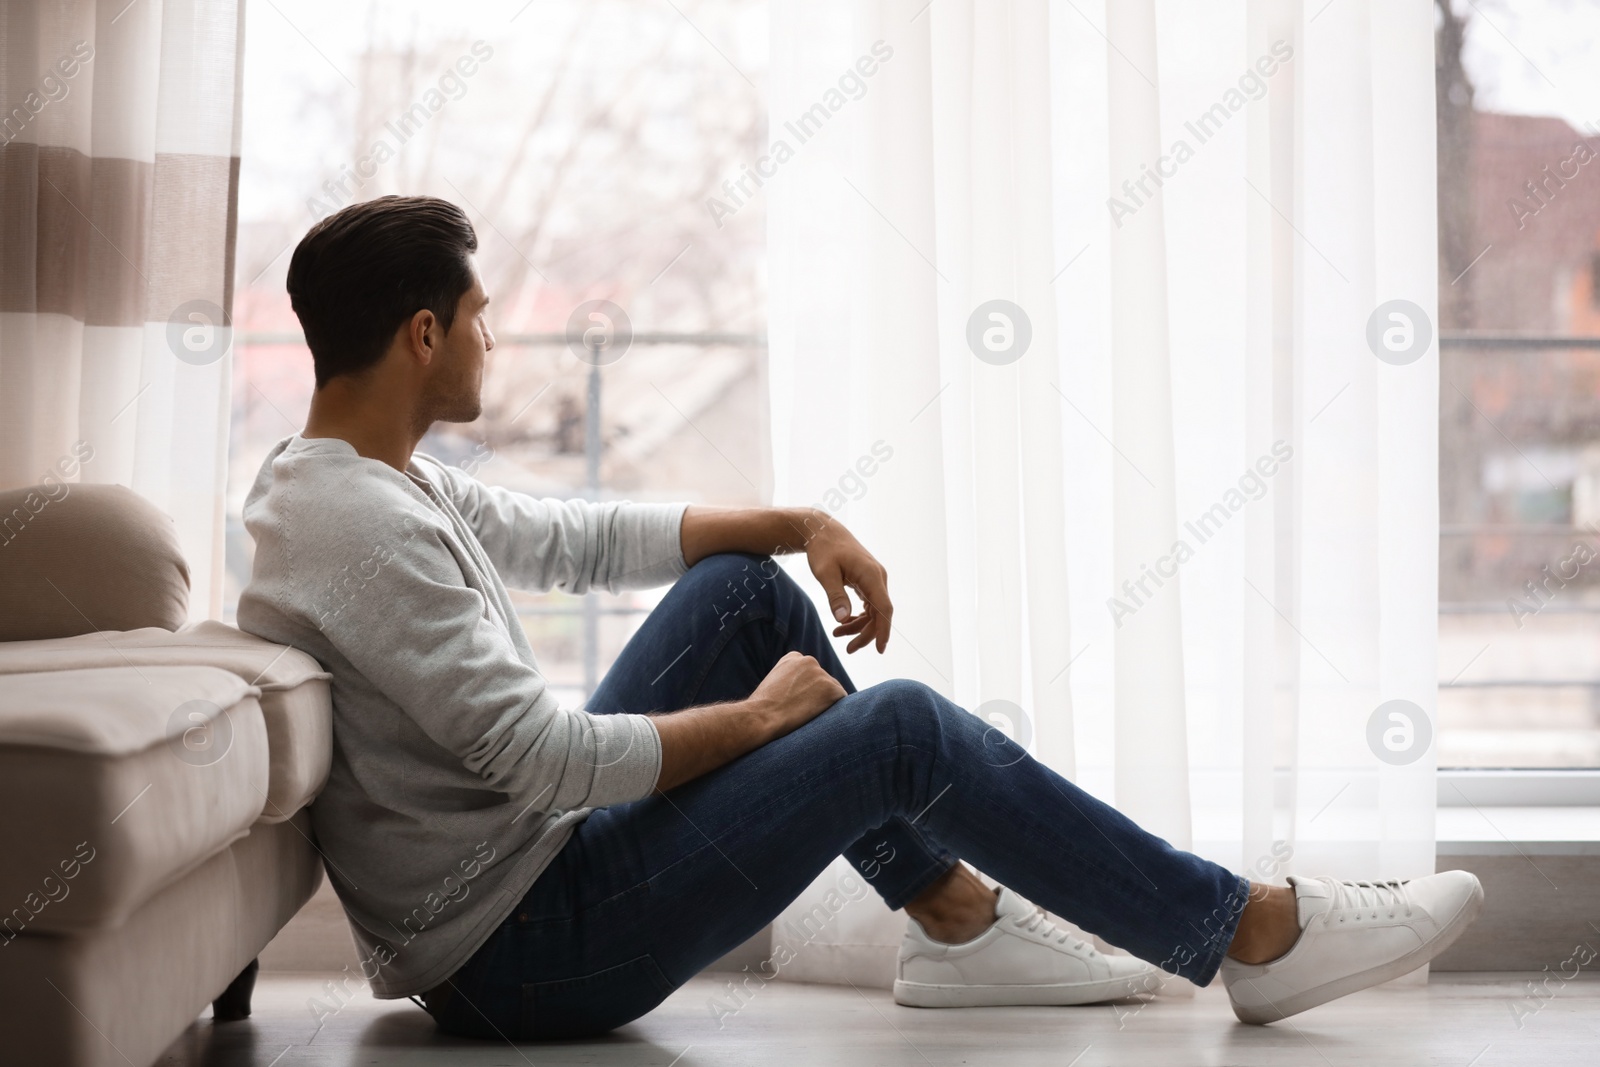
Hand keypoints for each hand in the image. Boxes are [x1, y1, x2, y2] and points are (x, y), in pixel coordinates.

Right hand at [749, 651, 847, 732]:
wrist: (762, 716)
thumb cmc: (762, 707)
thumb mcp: (773, 684)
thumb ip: (788, 679)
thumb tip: (801, 691)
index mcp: (793, 657)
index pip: (810, 673)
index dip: (805, 690)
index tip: (794, 701)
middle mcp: (809, 660)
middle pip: (823, 681)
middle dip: (817, 696)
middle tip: (800, 711)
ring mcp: (821, 673)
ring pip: (832, 691)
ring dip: (824, 703)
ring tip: (806, 715)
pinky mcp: (831, 688)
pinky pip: (842, 701)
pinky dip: (834, 710)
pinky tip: (818, 717)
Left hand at [804, 514, 892, 652]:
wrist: (822, 531)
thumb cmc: (823, 550)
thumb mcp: (825, 574)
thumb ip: (835, 596)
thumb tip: (842, 619)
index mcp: (871, 575)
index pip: (884, 608)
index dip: (883, 631)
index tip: (880, 650)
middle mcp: (878, 577)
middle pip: (879, 614)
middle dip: (865, 634)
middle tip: (848, 649)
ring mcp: (874, 579)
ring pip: (874, 610)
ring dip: (859, 626)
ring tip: (837, 633)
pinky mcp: (868, 580)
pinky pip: (869, 604)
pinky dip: (858, 616)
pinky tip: (844, 621)